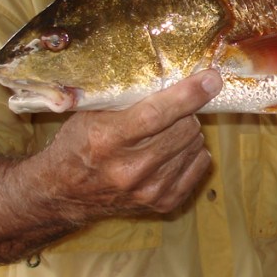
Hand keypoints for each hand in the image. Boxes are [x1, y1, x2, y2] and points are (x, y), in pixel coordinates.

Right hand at [41, 70, 220, 221]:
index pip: (155, 114)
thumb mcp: (91, 113)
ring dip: (186, 132)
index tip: (211, 79)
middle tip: (167, 112)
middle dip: (183, 113)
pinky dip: (191, 152)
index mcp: (106, 140)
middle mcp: (129, 170)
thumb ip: (129, 96)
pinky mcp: (163, 203)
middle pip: (184, 128)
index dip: (188, 94)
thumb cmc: (80, 144)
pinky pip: (200, 163)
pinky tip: (171, 151)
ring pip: (195, 144)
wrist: (66, 193)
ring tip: (163, 134)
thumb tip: (180, 73)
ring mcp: (148, 190)